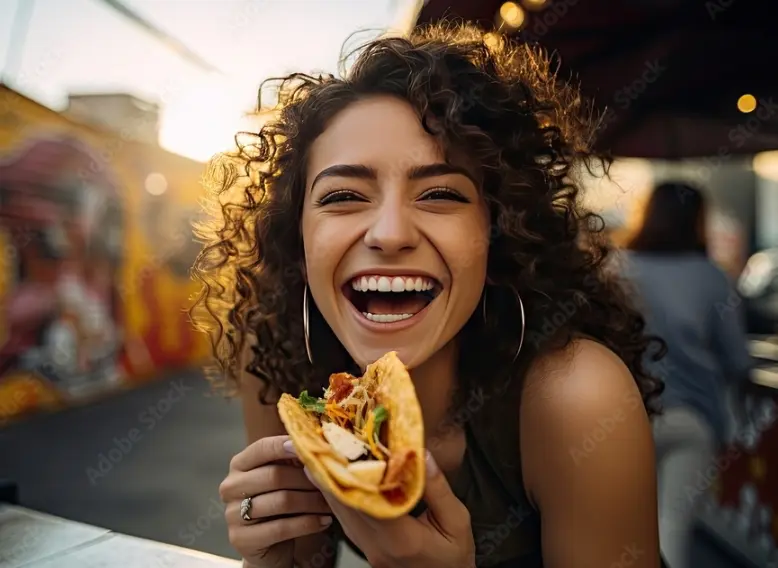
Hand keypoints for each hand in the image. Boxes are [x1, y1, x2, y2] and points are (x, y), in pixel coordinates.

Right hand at [219, 435, 332, 567]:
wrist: (270, 546)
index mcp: (239, 464)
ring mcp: (233, 514)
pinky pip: (281, 528)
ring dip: (312, 502)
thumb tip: (319, 444)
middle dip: (307, 479)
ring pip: (281, 501)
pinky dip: (308, 523)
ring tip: (330, 503)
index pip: (262, 448)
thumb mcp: (284, 478)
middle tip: (329, 483)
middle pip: (275, 475)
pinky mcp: (241, 539)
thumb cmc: (279, 503)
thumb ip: (293, 460)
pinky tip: (324, 521)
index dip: (287, 446)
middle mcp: (231, 487)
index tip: (312, 448)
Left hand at [301, 448, 474, 567]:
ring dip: (327, 479)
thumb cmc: (453, 559)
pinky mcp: (362, 545)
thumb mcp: (457, 522)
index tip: (338, 445)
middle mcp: (376, 543)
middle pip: (344, 502)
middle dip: (328, 470)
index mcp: (400, 538)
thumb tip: (421, 454)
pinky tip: (330, 474)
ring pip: (338, 509)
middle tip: (316, 440)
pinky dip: (335, 492)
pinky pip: (342, 516)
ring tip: (318, 450)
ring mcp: (365, 546)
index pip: (367, 500)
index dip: (349, 471)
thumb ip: (438, 489)